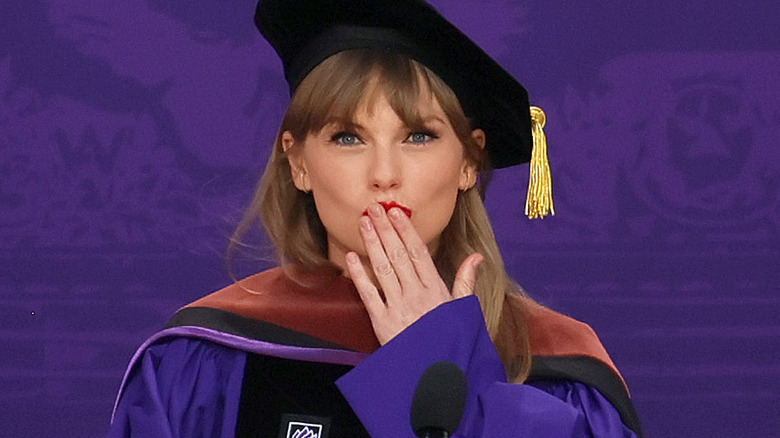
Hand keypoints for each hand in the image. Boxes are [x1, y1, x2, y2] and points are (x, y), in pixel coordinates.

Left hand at [345, 203, 483, 344]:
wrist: (437, 374)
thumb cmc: (451, 340)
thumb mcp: (464, 310)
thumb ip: (466, 280)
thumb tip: (476, 256)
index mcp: (436, 290)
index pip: (418, 253)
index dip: (406, 231)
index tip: (396, 212)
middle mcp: (416, 295)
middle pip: (398, 255)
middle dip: (385, 230)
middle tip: (373, 208)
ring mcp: (398, 307)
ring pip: (383, 269)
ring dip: (372, 244)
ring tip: (363, 223)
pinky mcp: (382, 322)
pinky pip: (369, 295)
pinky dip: (359, 275)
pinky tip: (351, 257)